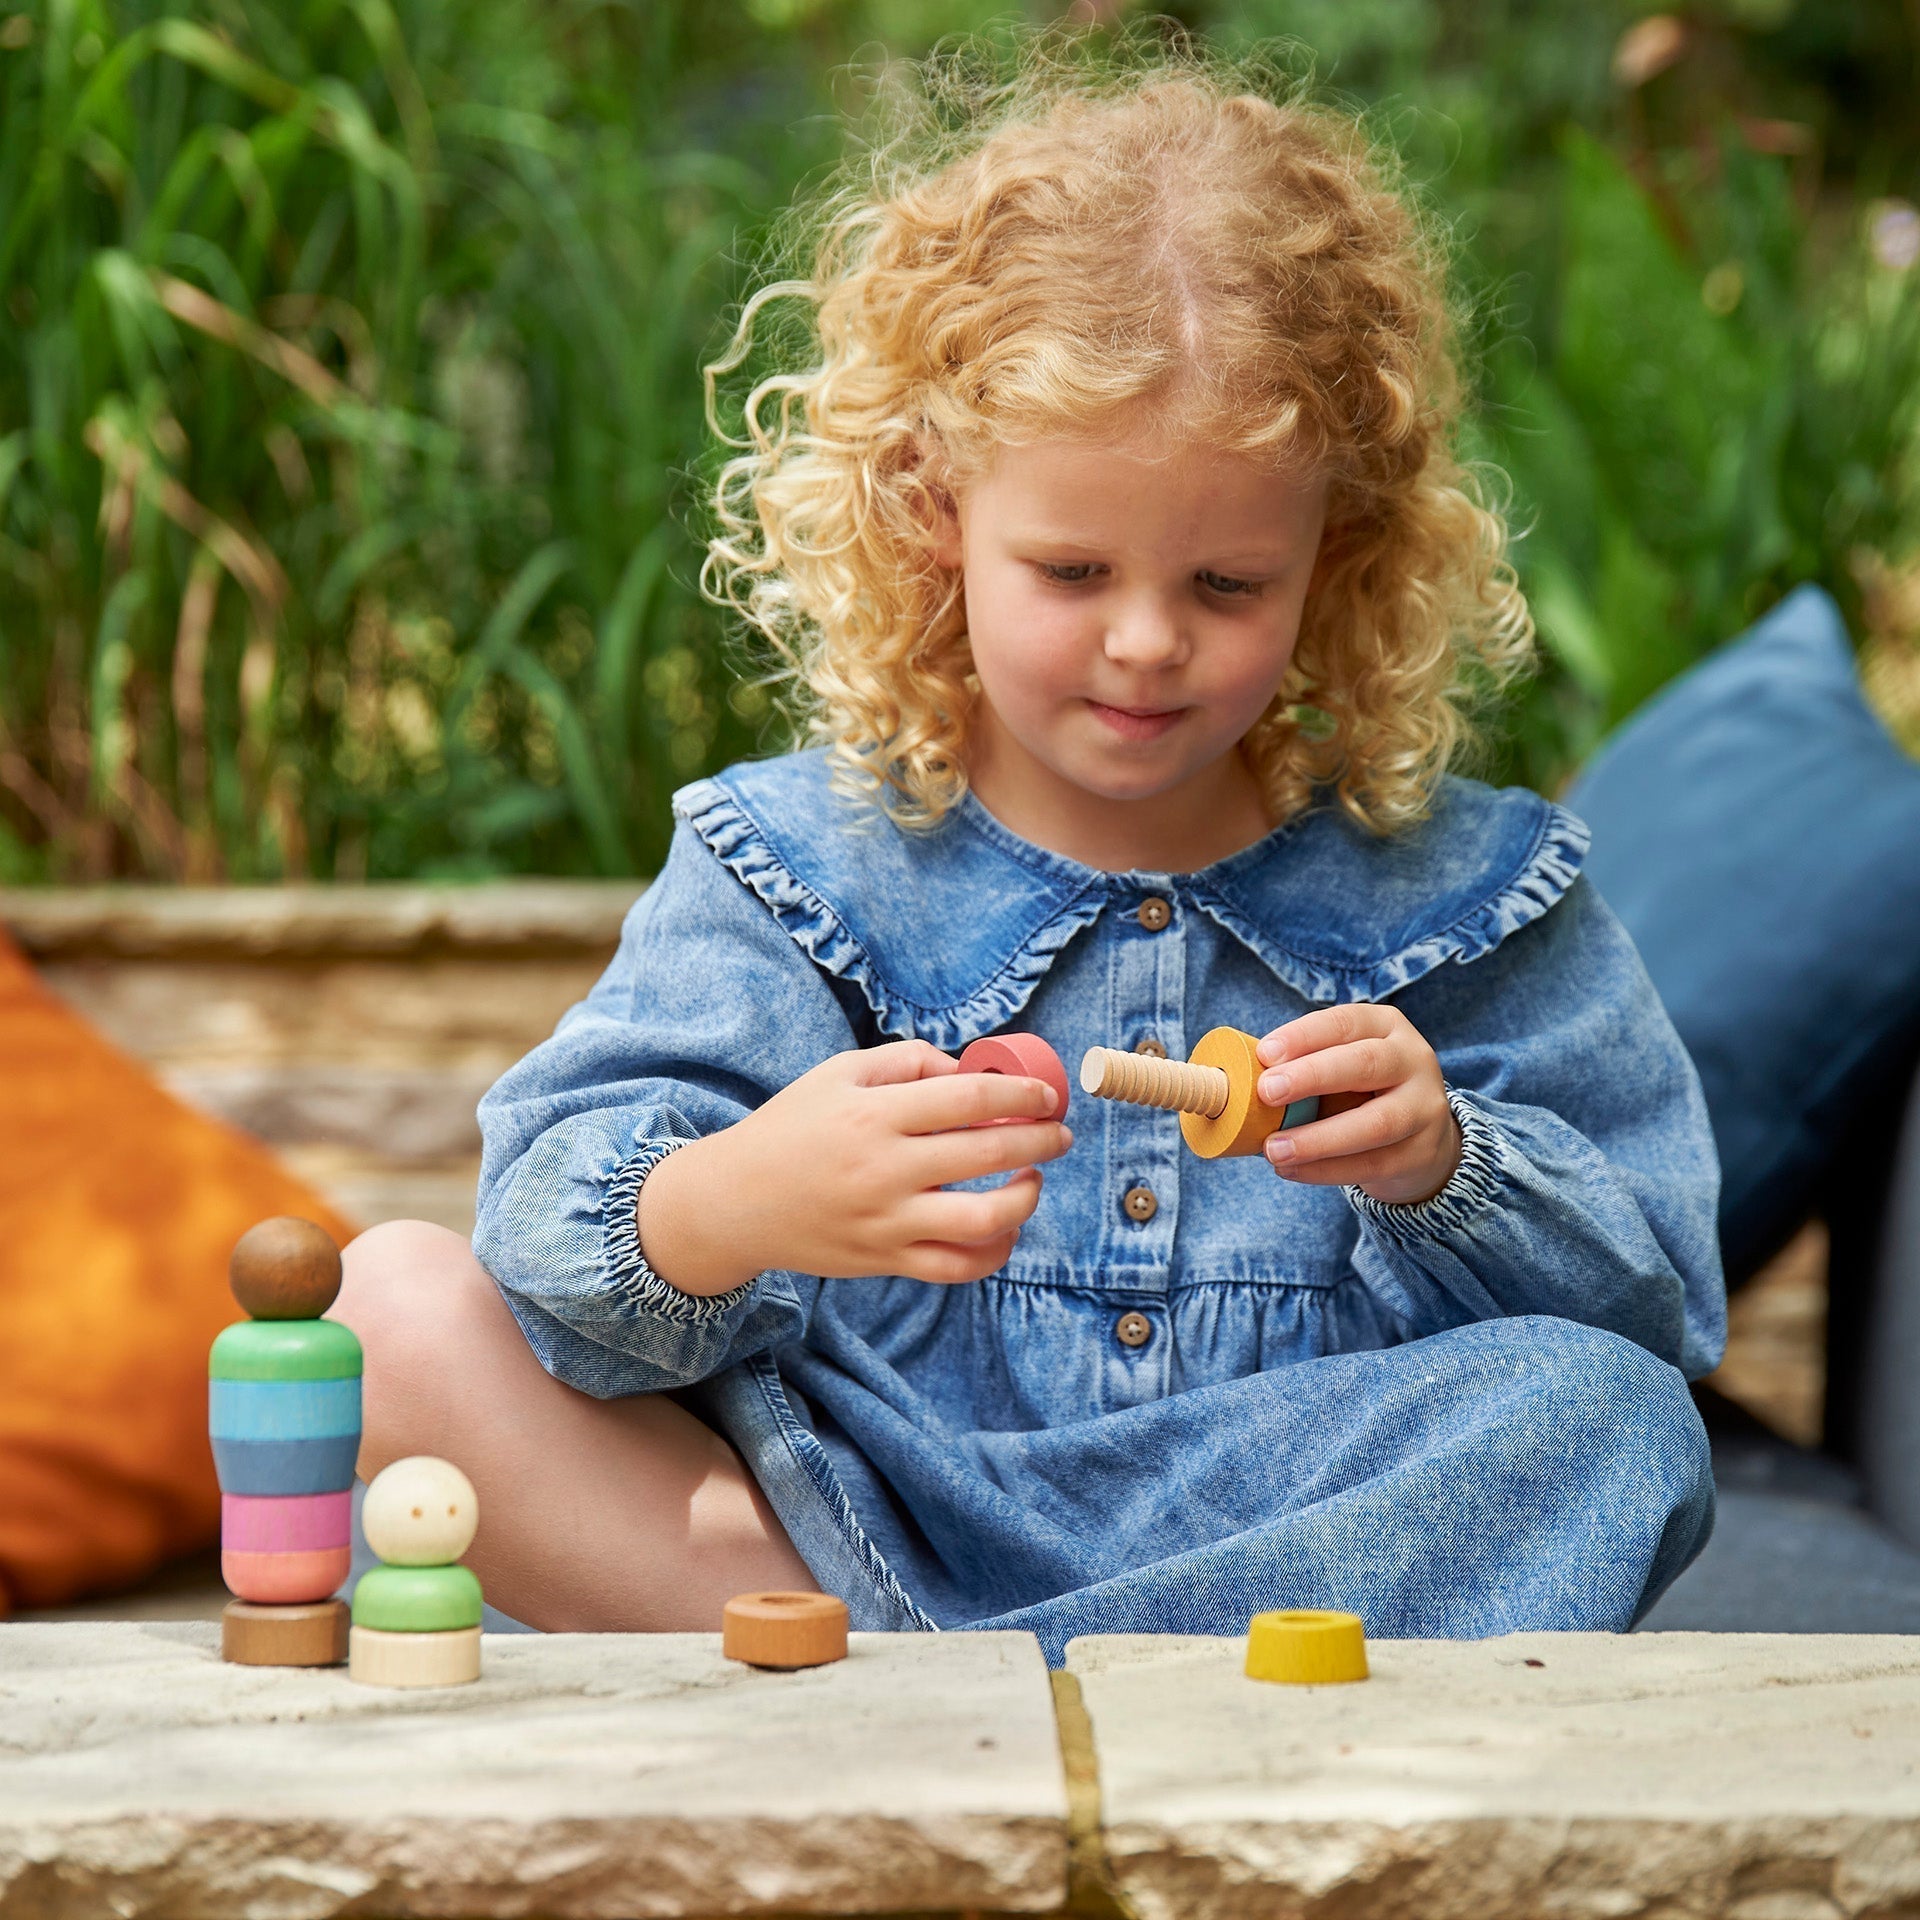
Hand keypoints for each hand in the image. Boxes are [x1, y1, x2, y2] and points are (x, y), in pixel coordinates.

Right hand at [637, 1041, 1072, 1295]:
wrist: (736, 1202)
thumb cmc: (790, 1129)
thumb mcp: (836, 1075)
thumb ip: (903, 1062)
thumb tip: (964, 1069)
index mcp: (874, 1115)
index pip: (968, 1097)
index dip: (1019, 1093)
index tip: (1044, 1094)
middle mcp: (885, 1169)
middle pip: (987, 1152)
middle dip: (1039, 1139)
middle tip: (1059, 1132)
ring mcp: (887, 1221)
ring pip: (983, 1219)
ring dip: (1025, 1197)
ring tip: (1033, 1180)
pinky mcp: (885, 1261)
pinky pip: (956, 1266)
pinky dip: (993, 1251)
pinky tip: (1005, 1228)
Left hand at [1253, 1006, 1460, 1204]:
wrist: (1421, 1138)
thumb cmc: (1361, 1091)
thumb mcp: (1342, 1064)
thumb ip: (1302, 1066)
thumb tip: (1240, 1079)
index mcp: (1386, 1026)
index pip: (1345, 1022)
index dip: (1303, 1036)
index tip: (1264, 1054)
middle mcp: (1413, 1060)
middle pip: (1366, 1063)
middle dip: (1312, 1076)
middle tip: (1266, 1093)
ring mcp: (1425, 1108)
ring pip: (1376, 1122)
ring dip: (1318, 1138)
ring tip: (1273, 1149)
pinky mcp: (1422, 1153)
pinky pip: (1372, 1164)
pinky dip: (1326, 1170)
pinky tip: (1290, 1170)